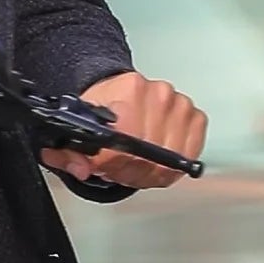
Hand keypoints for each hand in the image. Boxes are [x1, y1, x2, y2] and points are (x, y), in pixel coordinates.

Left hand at [42, 71, 205, 189]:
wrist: (121, 92)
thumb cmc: (102, 110)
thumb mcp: (74, 127)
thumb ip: (68, 153)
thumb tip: (80, 169)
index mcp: (127, 89)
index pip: (123, 140)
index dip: (110, 163)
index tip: (102, 166)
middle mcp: (158, 93)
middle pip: (146, 154)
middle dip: (127, 170)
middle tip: (116, 167)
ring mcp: (180, 105)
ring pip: (168, 161)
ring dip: (149, 172)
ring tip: (134, 163)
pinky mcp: (196, 118)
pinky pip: (188, 155)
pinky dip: (171, 167)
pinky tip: (155, 159)